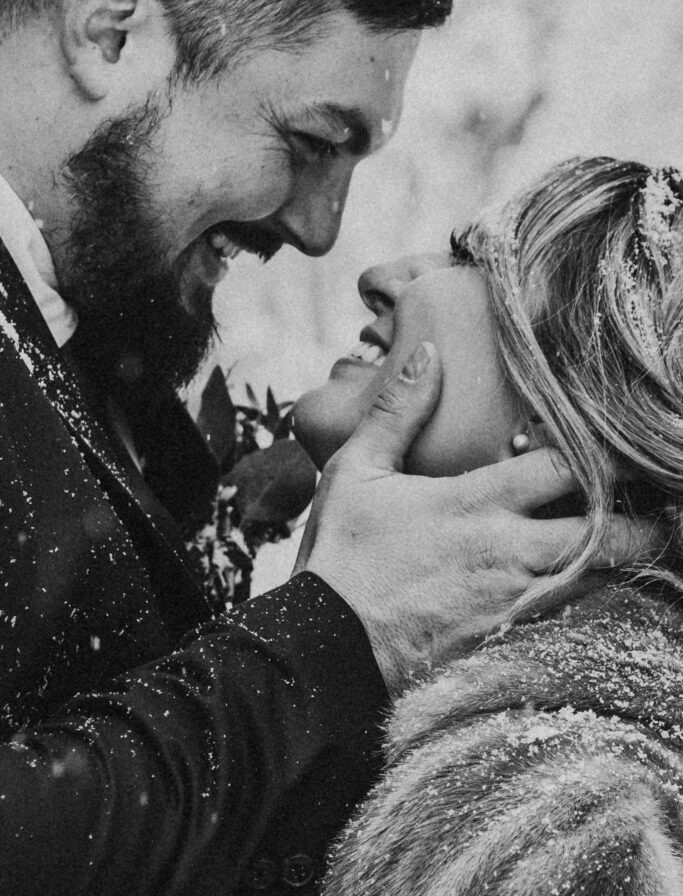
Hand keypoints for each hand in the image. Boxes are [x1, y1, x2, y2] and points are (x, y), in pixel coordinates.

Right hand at [293, 342, 657, 691]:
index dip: (599, 450)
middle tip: (653, 505)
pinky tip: (587, 583)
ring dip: (620, 557)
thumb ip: (397, 410)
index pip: (565, 466)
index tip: (614, 442)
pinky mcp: (507, 637)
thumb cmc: (341, 555)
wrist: (328, 648)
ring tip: (632, 539)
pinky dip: (590, 596)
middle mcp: (509, 551)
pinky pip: (570, 615)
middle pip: (608, 532)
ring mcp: (514, 600)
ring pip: (599, 578)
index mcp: (477, 502)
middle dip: (642, 520)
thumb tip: (427, 354)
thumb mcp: (356, 470)